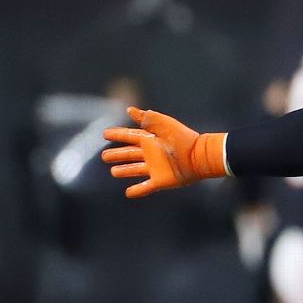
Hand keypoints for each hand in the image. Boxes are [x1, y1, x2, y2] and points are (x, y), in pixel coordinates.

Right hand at [101, 106, 226, 197]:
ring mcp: (155, 168)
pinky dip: (137, 190)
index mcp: (150, 140)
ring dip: (124, 170)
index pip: (129, 136)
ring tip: (113, 172)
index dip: (118, 135)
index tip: (105, 134)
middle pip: (129, 154)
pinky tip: (128, 193)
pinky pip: (145, 187)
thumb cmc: (181, 138)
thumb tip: (129, 110)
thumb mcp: (163, 124)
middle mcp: (151, 154)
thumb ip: (147, 118)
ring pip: (135, 170)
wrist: (198, 156)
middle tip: (104, 156)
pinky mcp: (160, 181)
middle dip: (117, 155)